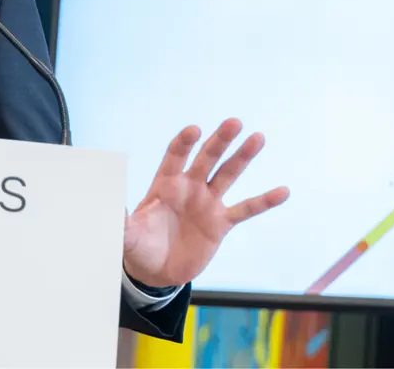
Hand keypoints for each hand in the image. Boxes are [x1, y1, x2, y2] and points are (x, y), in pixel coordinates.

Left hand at [123, 118, 287, 288]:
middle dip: (219, 141)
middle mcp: (188, 187)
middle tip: (234, 122)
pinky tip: (283, 191)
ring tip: (258, 138)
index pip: (175, 156)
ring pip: (228, 175)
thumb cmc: (138, 245)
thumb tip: (110, 207)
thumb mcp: (126, 235)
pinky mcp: (221, 223)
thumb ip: (121, 221)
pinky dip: (263, 201)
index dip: (184, 143)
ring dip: (243, 157)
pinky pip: (245, 209)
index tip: (194, 130)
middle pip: (206, 158)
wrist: (156, 270)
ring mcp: (207, 203)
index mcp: (164, 184)